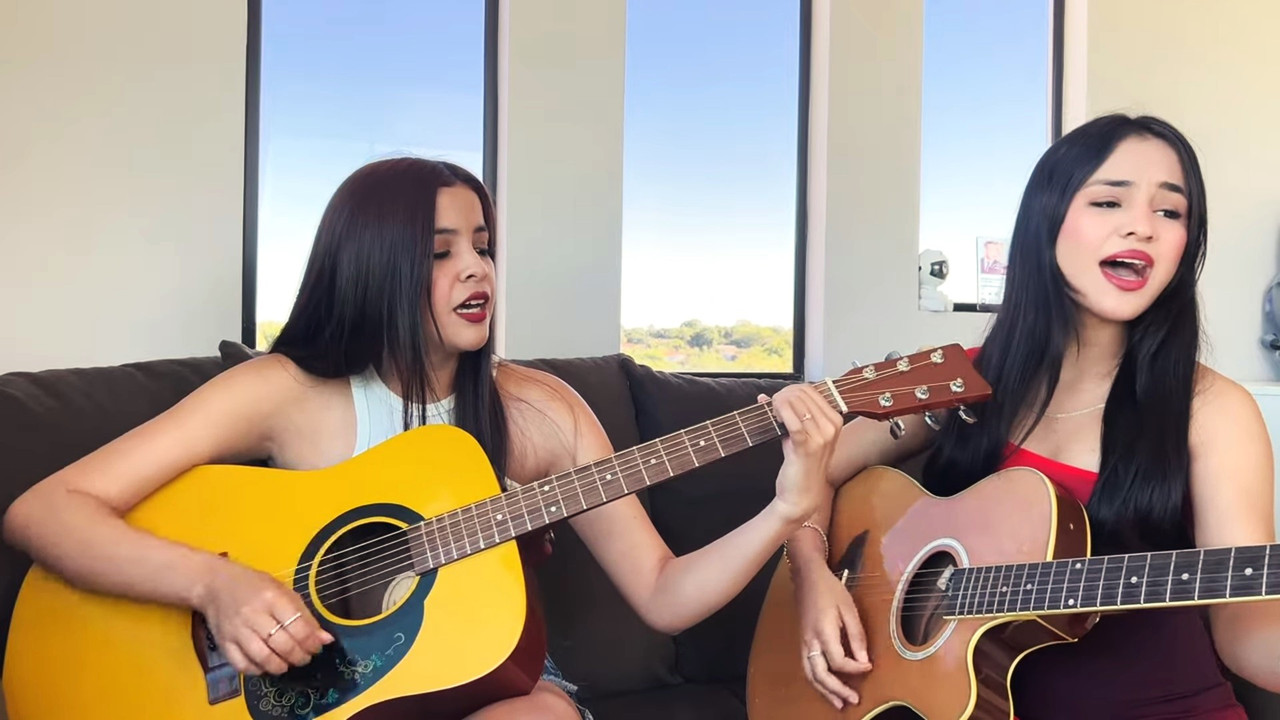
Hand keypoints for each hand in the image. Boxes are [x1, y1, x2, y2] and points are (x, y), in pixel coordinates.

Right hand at [194, 556, 333, 675]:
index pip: (297, 627)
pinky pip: (242, 665)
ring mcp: (236, 631)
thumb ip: (304, 615)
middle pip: (282, 645)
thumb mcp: (283, 591)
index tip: (317, 647)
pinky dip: (258, 670)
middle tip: (304, 658)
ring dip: (281, 666)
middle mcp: (253, 615)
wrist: (215, 584)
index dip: (311, 642)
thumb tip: (326, 639)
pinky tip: (266, 665)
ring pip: (263, 658)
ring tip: (288, 663)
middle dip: (299, 657)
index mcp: (272, 598)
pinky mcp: (223, 643)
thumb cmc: (255, 585)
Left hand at [762, 384, 841, 522]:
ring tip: (772, 414)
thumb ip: (786, 415)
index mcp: (834, 420)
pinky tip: (773, 417)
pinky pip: (792, 421)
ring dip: (778, 404)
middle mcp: (832, 426)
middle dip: (782, 395)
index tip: (778, 400)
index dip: (789, 390)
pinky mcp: (807, 446)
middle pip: (802, 393)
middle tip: (771, 407)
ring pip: (796, 403)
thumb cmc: (801, 465)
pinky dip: (779, 413)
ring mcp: (822, 436)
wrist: (802, 496)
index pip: (810, 390)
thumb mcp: (799, 436)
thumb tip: (764, 396)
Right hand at [795, 563, 870, 708]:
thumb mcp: (849, 608)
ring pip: (811, 675)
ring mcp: (804, 643)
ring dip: (824, 691)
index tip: (869, 667)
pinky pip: (807, 668)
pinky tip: (827, 688)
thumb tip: (864, 659)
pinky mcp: (803, 643)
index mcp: (823, 631)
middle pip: (820, 674)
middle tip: (852, 701)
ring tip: (839, 703)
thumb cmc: (830, 590)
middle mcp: (810, 641)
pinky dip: (817, 682)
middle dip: (836, 690)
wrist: (808, 578)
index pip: (838, 661)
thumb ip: (857, 635)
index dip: (855, 669)